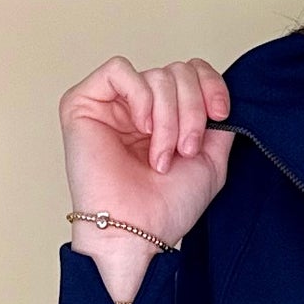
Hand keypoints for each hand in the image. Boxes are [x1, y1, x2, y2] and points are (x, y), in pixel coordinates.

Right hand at [59, 54, 235, 254]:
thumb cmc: (166, 207)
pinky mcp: (82, 103)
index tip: (220, 114)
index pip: (192, 71)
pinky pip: (119, 70)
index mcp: (166, 117)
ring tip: (161, 156)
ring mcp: (111, 104)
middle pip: (178, 72)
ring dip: (169, 119)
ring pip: (155, 76)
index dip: (211, 85)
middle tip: (186, 150)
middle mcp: (140, 107)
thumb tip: (220, 93)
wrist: (138, 232)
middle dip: (191, 111)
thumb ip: (218, 123)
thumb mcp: (211, 160)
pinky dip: (141, 97)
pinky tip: (142, 128)